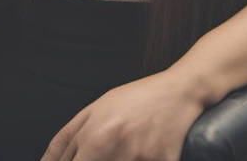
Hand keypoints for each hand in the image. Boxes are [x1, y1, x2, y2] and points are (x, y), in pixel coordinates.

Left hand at [40, 68, 205, 159]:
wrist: (177, 93)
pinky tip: (140, 152)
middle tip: (101, 156)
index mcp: (95, 136)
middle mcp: (114, 148)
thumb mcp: (96, 109)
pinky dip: (137, 160)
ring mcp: (138, 158)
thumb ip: (69, 138)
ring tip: (123, 150)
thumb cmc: (135, 100)